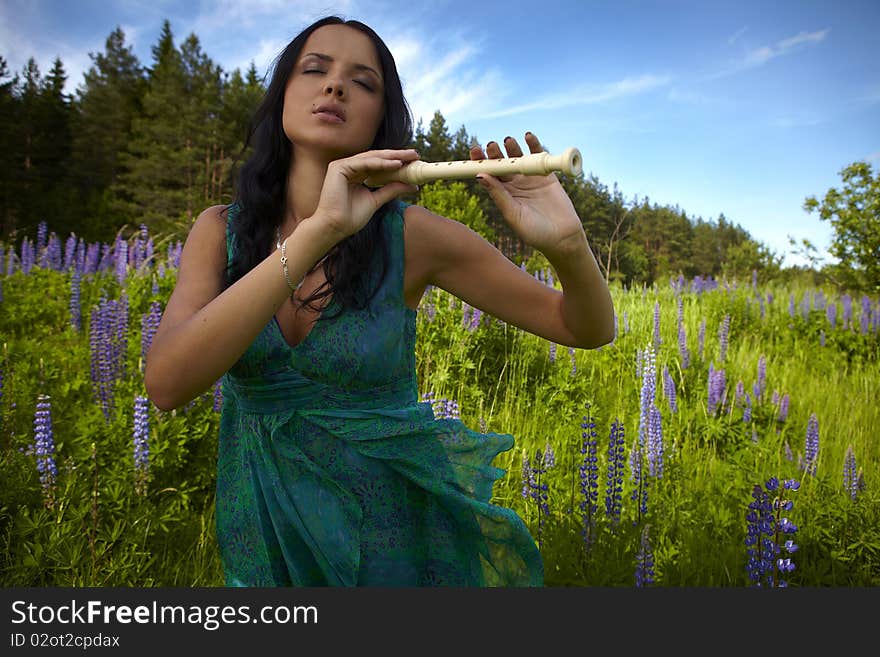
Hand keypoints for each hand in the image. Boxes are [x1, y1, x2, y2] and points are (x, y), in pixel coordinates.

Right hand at [310, 149, 419, 241]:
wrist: (334, 227)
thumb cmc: (350, 218)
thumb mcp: (376, 200)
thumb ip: (391, 190)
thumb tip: (412, 185)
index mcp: (355, 174)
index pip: (378, 164)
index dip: (396, 162)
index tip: (414, 162)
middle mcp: (348, 167)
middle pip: (376, 158)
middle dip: (397, 155)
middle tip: (415, 154)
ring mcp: (342, 165)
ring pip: (371, 158)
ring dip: (392, 157)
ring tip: (409, 157)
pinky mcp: (338, 167)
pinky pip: (364, 163)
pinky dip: (380, 163)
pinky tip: (395, 164)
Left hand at [473, 133, 585, 256]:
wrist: (562, 238)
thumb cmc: (534, 232)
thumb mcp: (513, 214)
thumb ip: (499, 195)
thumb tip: (480, 176)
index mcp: (502, 194)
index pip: (488, 174)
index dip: (480, 161)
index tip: (474, 151)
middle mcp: (514, 184)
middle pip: (501, 163)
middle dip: (495, 153)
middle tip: (491, 145)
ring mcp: (530, 178)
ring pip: (518, 157)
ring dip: (512, 147)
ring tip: (508, 141)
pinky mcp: (546, 175)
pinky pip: (539, 157)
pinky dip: (534, 145)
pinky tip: (528, 137)